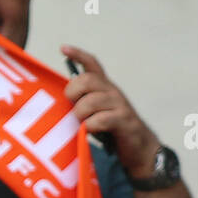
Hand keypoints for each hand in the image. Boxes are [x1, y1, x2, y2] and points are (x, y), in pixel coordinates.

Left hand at [62, 44, 160, 179]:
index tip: (63, 48)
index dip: (77, 54)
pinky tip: (90, 130)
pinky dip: (91, 126)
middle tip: (72, 105)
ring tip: (81, 122)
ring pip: (92, 101)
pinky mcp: (125, 121)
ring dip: (81, 113)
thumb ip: (81, 102)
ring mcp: (120, 105)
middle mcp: (112, 91)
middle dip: (73, 92)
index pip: (92, 63)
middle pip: (87, 79)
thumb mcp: (95, 112)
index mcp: (104, 86)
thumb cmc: (111, 130)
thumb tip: (58, 101)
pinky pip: (102, 119)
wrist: (138, 149)